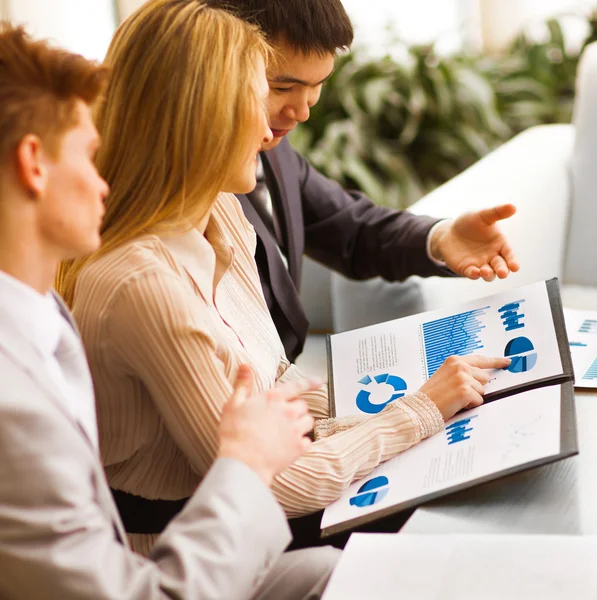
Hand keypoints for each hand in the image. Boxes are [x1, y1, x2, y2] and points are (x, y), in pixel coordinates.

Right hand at [218, 365, 318, 486]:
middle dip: (295, 410)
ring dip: (301, 424)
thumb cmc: (234, 433)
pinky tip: (288, 447)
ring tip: (287, 432)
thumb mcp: (233, 404)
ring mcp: (295, 429)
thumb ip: (243, 384)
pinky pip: (307, 441)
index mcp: (273, 398)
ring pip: (309, 421)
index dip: (310, 382)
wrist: (242, 462)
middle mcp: (288, 411)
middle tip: (282, 418)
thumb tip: (245, 366)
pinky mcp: (298, 447)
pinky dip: (301, 443)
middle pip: (302, 406)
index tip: (319, 381)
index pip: (297, 385)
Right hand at [419, 355, 510, 420]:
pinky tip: (456, 404)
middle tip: (458, 393)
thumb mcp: (445, 375)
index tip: (506, 362)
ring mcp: (463, 377)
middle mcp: (460, 366)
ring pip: (482, 390)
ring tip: (455, 398)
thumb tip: (484, 377)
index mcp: (454, 360)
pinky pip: (479, 400)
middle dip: (476, 387)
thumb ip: (462, 372)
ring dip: (472, 397)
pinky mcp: (465, 391)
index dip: (495, 361)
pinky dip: (470, 405)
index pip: (480, 359)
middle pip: (485, 378)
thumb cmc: (432, 394)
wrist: (421, 407)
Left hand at [430, 204, 519, 281]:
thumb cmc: (470, 223)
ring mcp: (480, 264)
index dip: (513, 261)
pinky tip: (474, 272)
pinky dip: (473, 274)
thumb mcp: (482, 216)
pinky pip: (472, 274)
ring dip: (488, 274)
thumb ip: (497, 213)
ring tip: (486, 271)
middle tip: (502, 273)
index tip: (515, 267)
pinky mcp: (466, 268)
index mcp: (500, 244)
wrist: (449, 231)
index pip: (509, 255)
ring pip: (488, 274)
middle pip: (500, 267)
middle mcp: (492, 257)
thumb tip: (513, 206)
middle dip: (502, 271)